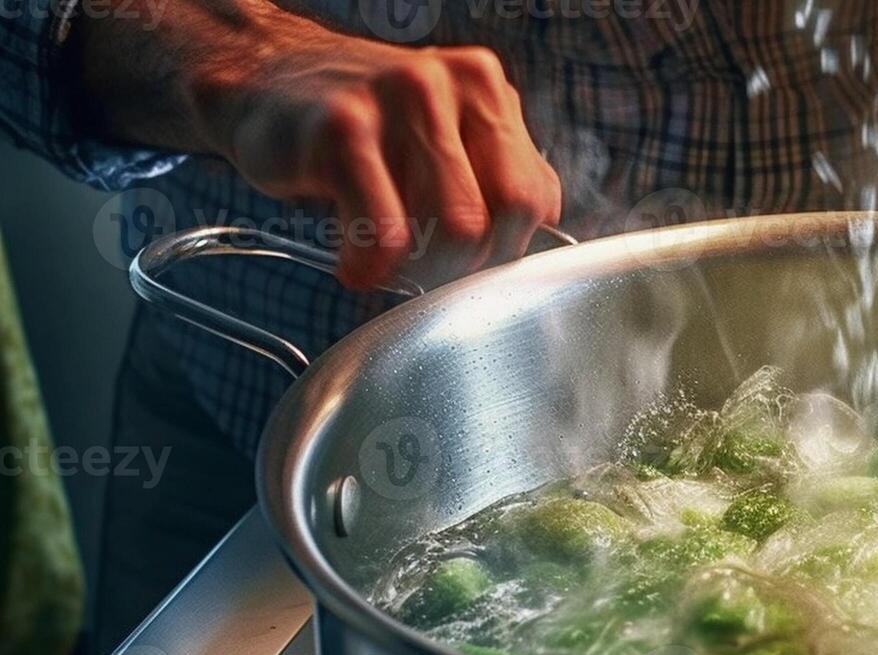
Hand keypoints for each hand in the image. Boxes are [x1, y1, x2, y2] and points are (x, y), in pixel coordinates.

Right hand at [77, 0, 562, 288]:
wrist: (259, 80)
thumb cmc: (359, 123)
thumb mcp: (444, 133)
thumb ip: (496, 173)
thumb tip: (537, 235)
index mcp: (485, 87)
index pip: (535, 196)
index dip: (507, 248)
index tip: (470, 265)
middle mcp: (449, 83)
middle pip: (506, 215)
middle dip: (471, 262)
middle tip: (428, 271)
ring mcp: (398, 99)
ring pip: (458, 226)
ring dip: (422, 267)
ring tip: (387, 260)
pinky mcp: (343, 129)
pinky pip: (387, 233)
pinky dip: (372, 267)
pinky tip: (355, 263)